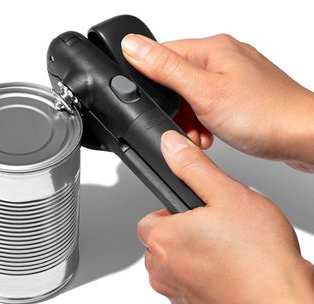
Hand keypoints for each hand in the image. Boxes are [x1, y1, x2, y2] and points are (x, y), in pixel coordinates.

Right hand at [121, 33, 313, 170]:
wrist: (305, 137)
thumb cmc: (265, 113)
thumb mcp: (204, 92)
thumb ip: (165, 68)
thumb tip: (132, 45)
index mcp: (212, 48)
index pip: (161, 53)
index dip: (151, 82)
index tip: (157, 104)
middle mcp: (223, 57)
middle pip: (177, 77)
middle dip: (174, 105)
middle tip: (185, 124)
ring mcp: (233, 76)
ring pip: (192, 93)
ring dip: (190, 116)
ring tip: (201, 132)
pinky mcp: (241, 93)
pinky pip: (209, 102)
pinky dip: (205, 119)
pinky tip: (212, 132)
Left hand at [137, 130, 313, 302]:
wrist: (284, 301)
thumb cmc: (259, 257)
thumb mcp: (226, 193)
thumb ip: (192, 166)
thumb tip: (171, 146)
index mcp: (163, 240)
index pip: (149, 219)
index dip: (171, 210)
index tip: (191, 209)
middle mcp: (164, 270)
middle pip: (162, 241)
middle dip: (183, 230)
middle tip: (213, 225)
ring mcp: (179, 293)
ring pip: (177, 262)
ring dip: (194, 253)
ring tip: (225, 245)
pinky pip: (191, 282)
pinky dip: (205, 273)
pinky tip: (230, 265)